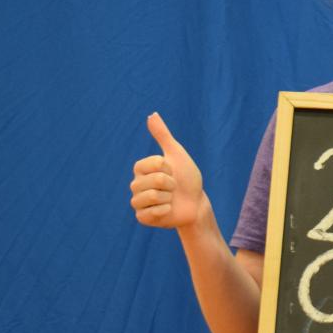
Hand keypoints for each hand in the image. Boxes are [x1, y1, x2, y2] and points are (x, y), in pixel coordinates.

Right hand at [130, 112, 204, 227]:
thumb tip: (152, 114)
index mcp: (141, 169)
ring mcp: (138, 202)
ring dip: (168, 198)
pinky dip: (164, 211)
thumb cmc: (187, 178)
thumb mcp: (176, 153)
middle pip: (155, 181)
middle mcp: (136, 184)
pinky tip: (167, 210)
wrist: (196, 203)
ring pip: (151, 197)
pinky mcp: (142, 217)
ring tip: (170, 198)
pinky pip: (150, 213)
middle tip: (173, 187)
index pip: (153, 164)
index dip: (168, 167)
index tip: (172, 170)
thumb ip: (162, 135)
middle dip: (171, 184)